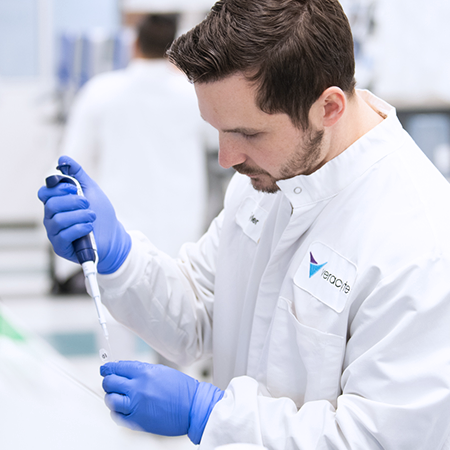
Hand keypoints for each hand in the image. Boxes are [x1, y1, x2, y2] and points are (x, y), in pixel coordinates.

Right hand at [37, 156, 130, 273]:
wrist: (114, 237)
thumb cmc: (101, 215)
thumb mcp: (91, 190)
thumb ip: (77, 175)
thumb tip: (63, 158)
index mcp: (57, 203)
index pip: (45, 192)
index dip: (58, 189)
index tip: (74, 189)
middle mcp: (52, 217)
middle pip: (50, 204)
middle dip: (72, 202)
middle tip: (87, 204)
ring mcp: (55, 233)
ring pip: (57, 220)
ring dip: (79, 215)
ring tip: (92, 216)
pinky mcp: (60, 247)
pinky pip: (63, 235)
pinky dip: (79, 228)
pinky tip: (89, 227)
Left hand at [101, 361, 223, 443]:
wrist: (193, 407)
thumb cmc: (182, 389)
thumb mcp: (161, 371)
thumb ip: (141, 371)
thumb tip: (125, 371)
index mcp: (144, 372)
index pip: (117, 368)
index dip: (108, 368)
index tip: (105, 369)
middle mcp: (137, 388)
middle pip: (110, 383)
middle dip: (108, 381)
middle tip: (110, 382)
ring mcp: (136, 405)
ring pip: (110, 400)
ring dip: (111, 397)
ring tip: (117, 396)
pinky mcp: (137, 422)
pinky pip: (117, 416)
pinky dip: (116, 412)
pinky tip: (121, 408)